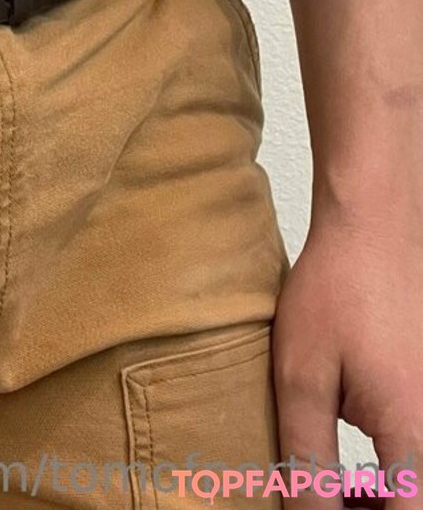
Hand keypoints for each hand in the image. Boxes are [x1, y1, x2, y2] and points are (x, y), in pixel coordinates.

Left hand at [272, 217, 422, 506]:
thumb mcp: (302, 379)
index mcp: (413, 436)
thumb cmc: (338, 292)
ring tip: (331, 490)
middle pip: (413, 506)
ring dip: (383, 503)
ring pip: (418, 486)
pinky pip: (419, 455)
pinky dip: (395, 477)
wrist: (376, 230)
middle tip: (320, 503)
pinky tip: (356, 471)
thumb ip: (308, 461)